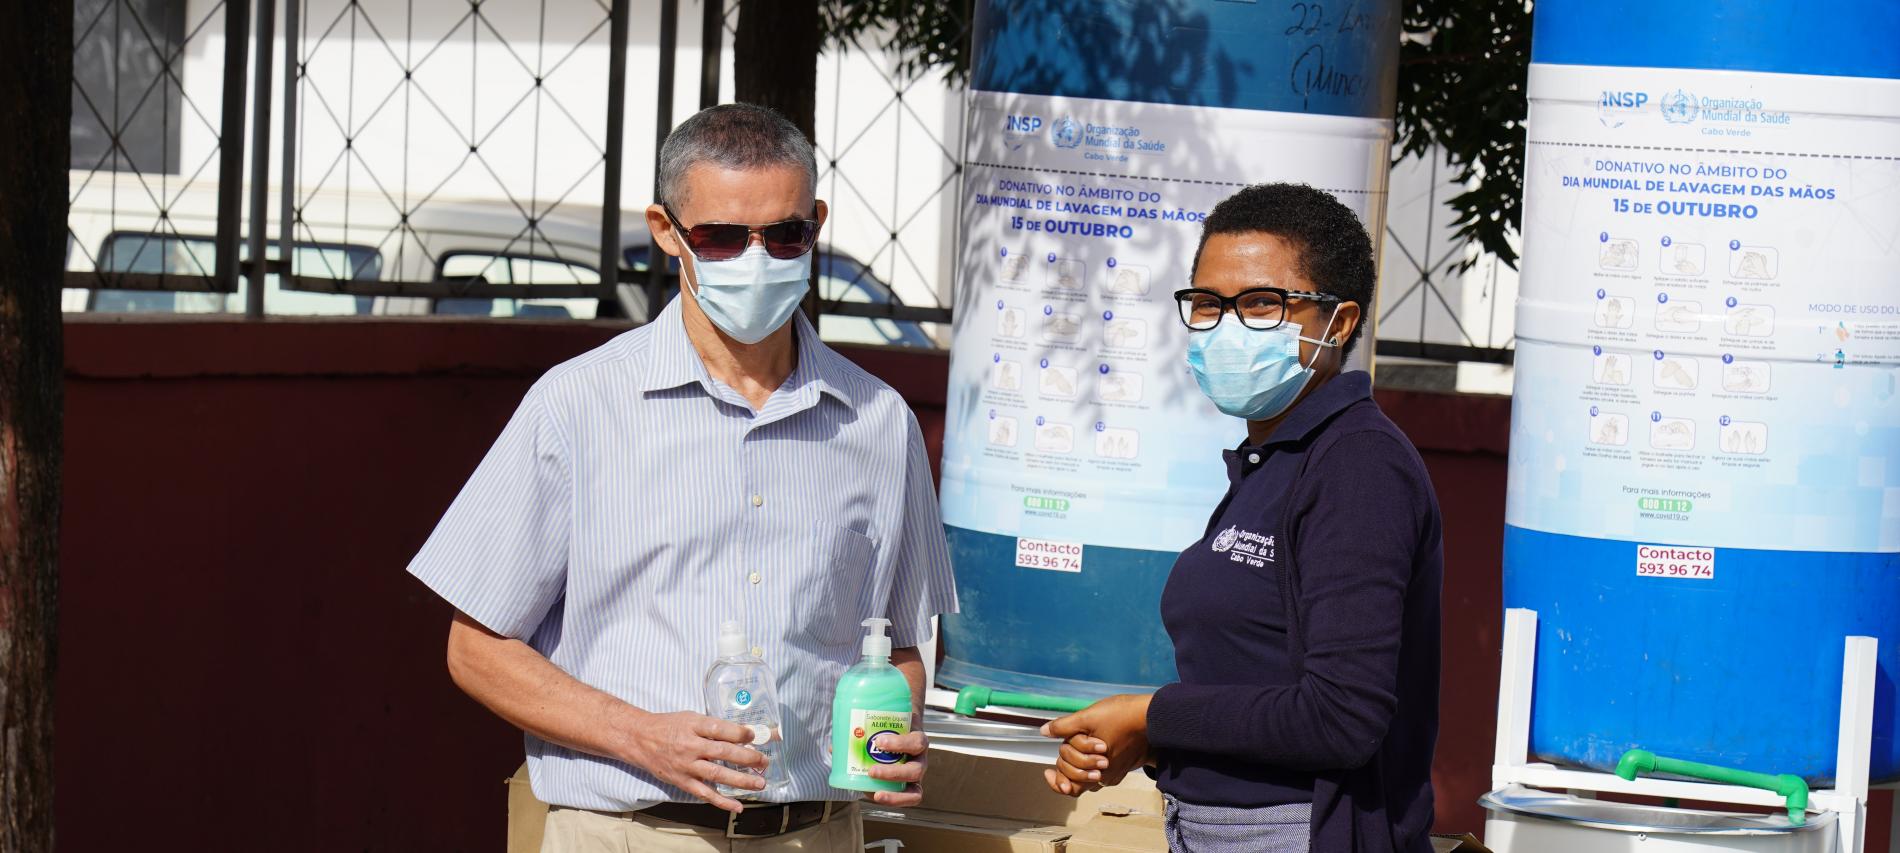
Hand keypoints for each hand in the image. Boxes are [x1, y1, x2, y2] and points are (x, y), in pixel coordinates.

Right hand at [619, 710, 766, 812]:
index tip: (754, 735)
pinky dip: (722, 801)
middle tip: (764, 761)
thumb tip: (742, 734)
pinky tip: (738, 806)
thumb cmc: (669, 726)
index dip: (740, 733)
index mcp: (693, 725)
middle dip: (748, 757)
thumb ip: (712, 726)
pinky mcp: (682, 781)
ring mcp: (686, 765)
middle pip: (723, 752)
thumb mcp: (690, 718)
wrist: (640, 739)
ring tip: (760, 783)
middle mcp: (690, 746)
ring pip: (718, 774)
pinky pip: (705, 793)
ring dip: (741, 780)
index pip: (720, 729)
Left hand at [862, 725, 928, 806]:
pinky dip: (891, 800)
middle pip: (916, 770)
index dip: (900, 743)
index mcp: (917, 741)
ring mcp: (916, 778)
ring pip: (914, 792)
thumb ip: (864, 730)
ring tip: (875, 792)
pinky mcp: (909, 790)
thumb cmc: (892, 730)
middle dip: (894, 773)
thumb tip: (835, 748)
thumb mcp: (885, 725)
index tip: (879, 741)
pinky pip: (906, 800)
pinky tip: (874, 796)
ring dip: (894, 794)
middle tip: (872, 771)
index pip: (917, 742)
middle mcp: (920, 761)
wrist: (902, 735)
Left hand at [1040, 693, 1151, 796]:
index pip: (1070, 787)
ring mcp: (1116, 773)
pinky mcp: (1124, 766)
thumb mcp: (1088, 716)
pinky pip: (1101, 772)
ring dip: (1078, 764)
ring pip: (1089, 777)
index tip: (1047, 772)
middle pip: (1076, 781)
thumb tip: (1044, 731)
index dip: (1056, 782)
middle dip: (1066, 764)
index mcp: (1097, 771)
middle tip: (1067, 746)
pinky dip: (1091, 763)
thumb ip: (1064, 726)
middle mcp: (1107, 778)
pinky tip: (1089, 749)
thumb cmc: (1122, 716)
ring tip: (1075, 747)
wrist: (1152, 716)